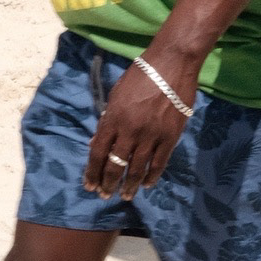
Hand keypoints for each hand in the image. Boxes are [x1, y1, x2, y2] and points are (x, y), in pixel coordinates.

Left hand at [84, 54, 198, 201]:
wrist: (171, 65)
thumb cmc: (140, 75)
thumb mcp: (116, 94)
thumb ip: (107, 119)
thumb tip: (96, 143)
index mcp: (113, 118)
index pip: (98, 151)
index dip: (92, 171)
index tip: (89, 184)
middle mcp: (130, 130)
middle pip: (116, 164)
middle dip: (108, 182)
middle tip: (104, 195)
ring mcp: (151, 136)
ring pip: (137, 169)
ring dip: (129, 185)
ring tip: (125, 196)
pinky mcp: (170, 138)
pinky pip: (159, 163)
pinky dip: (151, 177)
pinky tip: (146, 185)